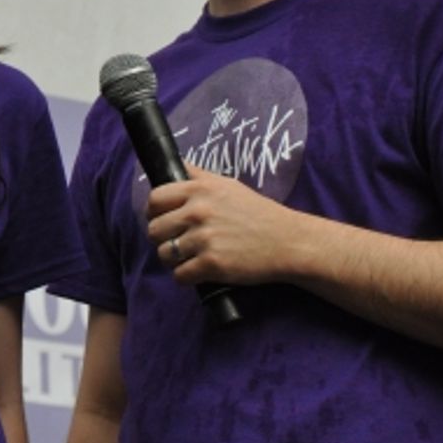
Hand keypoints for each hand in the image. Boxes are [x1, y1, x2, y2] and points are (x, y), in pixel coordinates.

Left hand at [145, 165, 298, 286]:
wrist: (288, 241)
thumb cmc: (258, 212)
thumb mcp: (228, 184)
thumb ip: (199, 176)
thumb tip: (178, 165)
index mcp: (199, 189)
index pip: (155, 199)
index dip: (154, 212)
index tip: (163, 219)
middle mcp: (198, 211)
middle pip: (154, 229)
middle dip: (163, 238)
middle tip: (177, 242)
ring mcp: (204, 239)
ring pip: (164, 254)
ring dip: (173, 259)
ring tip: (188, 257)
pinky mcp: (211, 265)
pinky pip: (180, 275)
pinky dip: (186, 277)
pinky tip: (198, 271)